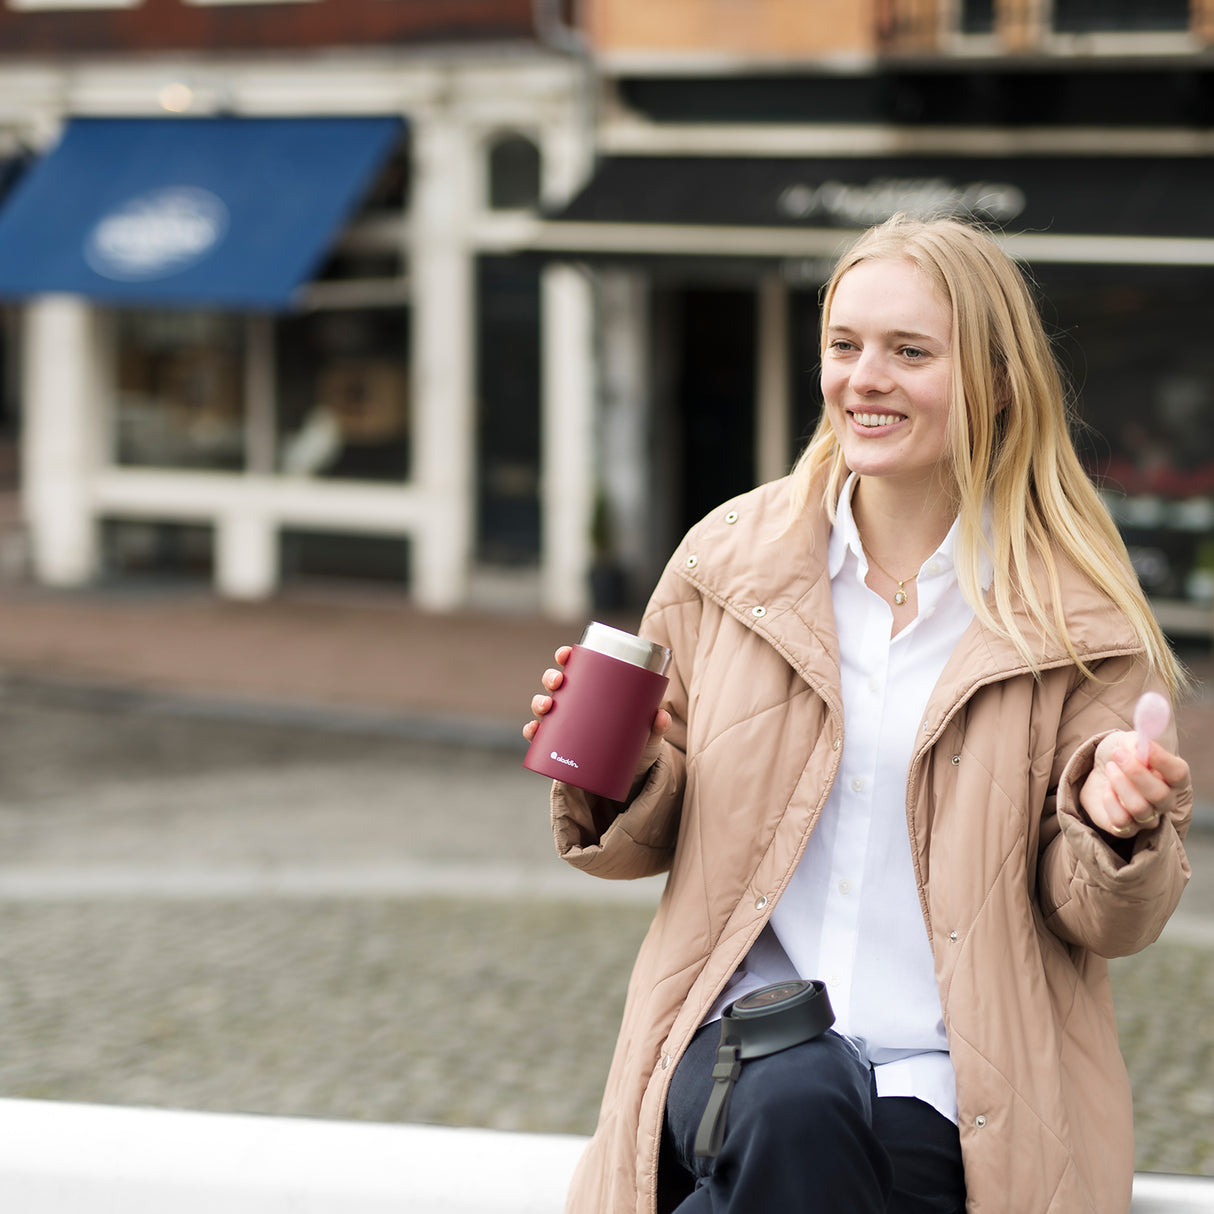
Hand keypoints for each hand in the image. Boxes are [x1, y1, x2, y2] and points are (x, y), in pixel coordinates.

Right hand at [523, 645, 672, 781]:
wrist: (629, 777)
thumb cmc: (637, 747)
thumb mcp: (647, 736)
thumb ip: (655, 727)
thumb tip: (661, 717)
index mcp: (595, 692)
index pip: (577, 667)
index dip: (566, 656)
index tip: (565, 654)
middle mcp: (576, 704)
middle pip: (556, 683)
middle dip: (551, 677)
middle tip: (557, 682)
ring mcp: (566, 724)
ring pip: (544, 706)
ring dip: (539, 701)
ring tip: (546, 706)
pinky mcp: (559, 747)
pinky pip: (540, 736)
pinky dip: (532, 731)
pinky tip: (533, 730)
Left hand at [1078, 730, 1189, 840]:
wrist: (1099, 772)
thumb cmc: (1121, 755)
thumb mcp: (1127, 742)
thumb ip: (1135, 743)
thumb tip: (1137, 751)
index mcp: (1173, 778)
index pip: (1178, 773)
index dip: (1161, 760)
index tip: (1142, 746)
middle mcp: (1166, 801)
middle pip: (1159, 795)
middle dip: (1135, 773)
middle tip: (1117, 755)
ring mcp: (1148, 817)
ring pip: (1139, 808)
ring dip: (1120, 784)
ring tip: (1110, 768)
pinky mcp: (1126, 828)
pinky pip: (1121, 821)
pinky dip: (1110, 802)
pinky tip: (1106, 788)